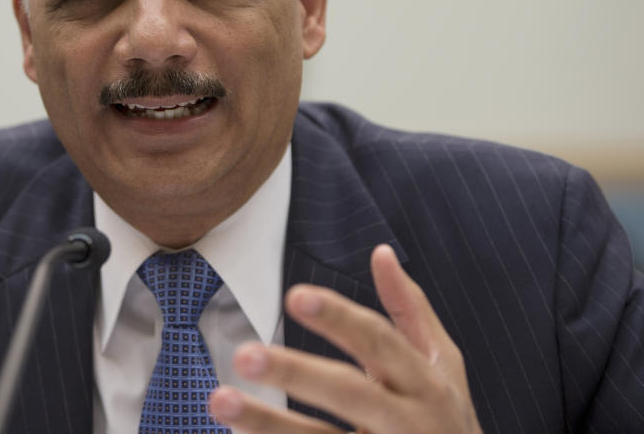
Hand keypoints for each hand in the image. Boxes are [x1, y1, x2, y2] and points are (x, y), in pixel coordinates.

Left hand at [210, 245, 481, 432]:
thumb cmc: (448, 420)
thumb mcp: (443, 365)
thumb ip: (410, 309)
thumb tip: (382, 251)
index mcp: (425, 381)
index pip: (378, 340)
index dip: (338, 317)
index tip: (293, 295)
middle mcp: (409, 421)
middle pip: (350, 393)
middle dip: (297, 373)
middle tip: (244, 354)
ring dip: (268, 424)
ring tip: (219, 400)